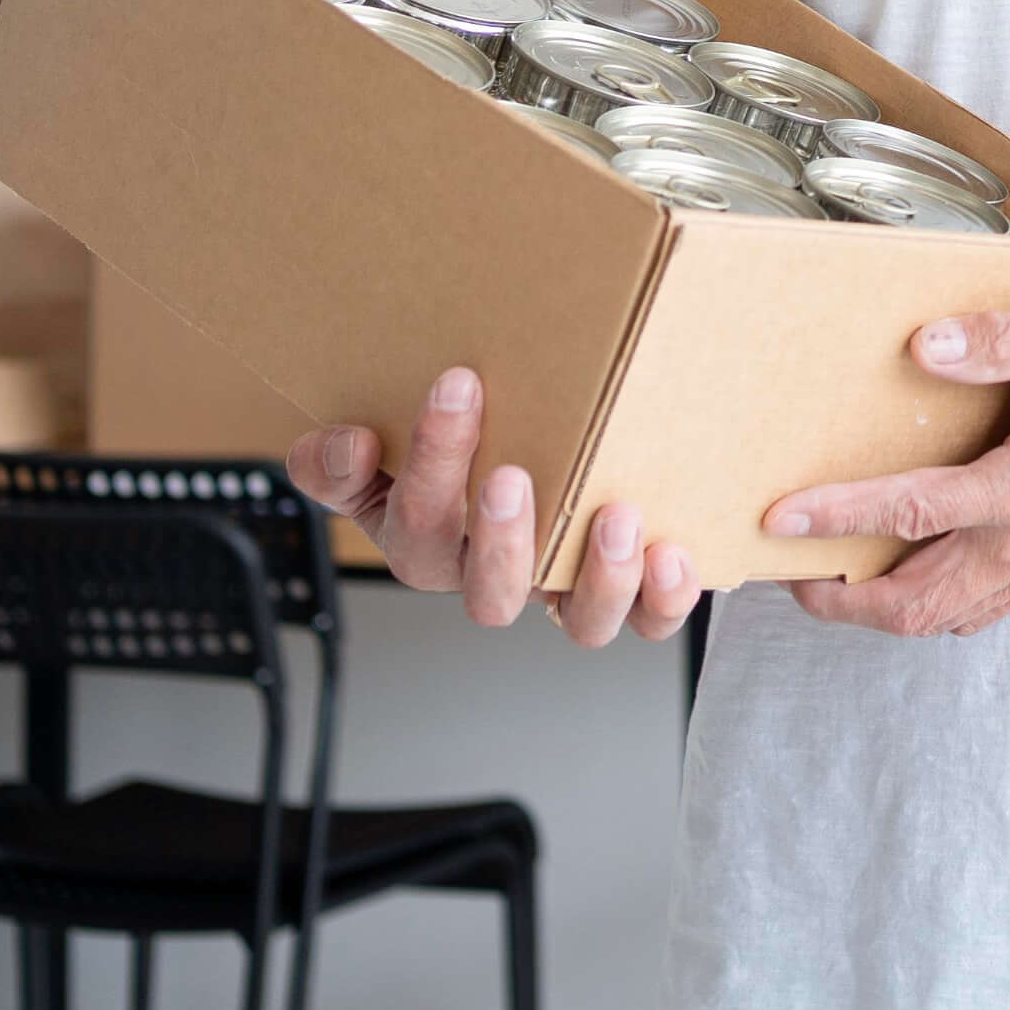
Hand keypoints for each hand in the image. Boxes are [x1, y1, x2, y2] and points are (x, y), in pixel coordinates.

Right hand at [287, 365, 705, 647]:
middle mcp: (494, 577)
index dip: (432, 460)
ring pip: (578, 622)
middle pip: (488, 591)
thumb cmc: (444, 460)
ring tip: (615, 517)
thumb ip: (339, 459)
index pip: (417, 519)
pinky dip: (664, 599)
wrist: (505, 459)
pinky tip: (670, 555)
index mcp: (427, 542)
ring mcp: (561, 590)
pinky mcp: (624, 592)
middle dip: (499, 539)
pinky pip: (647, 620)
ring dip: (599, 578)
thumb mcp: (373, 457)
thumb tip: (347, 444)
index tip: (457, 387)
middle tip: (511, 477)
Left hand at [770, 301, 1009, 636]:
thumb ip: (997, 341)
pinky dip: (925, 606)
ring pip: (944, 617)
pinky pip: (976, 610)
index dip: (840, 515)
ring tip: (831, 581)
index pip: (915, 511)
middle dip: (843, 600)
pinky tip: (901, 578)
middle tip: (791, 573)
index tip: (785, 517)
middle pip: (918, 599)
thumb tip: (923, 349)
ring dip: (879, 610)